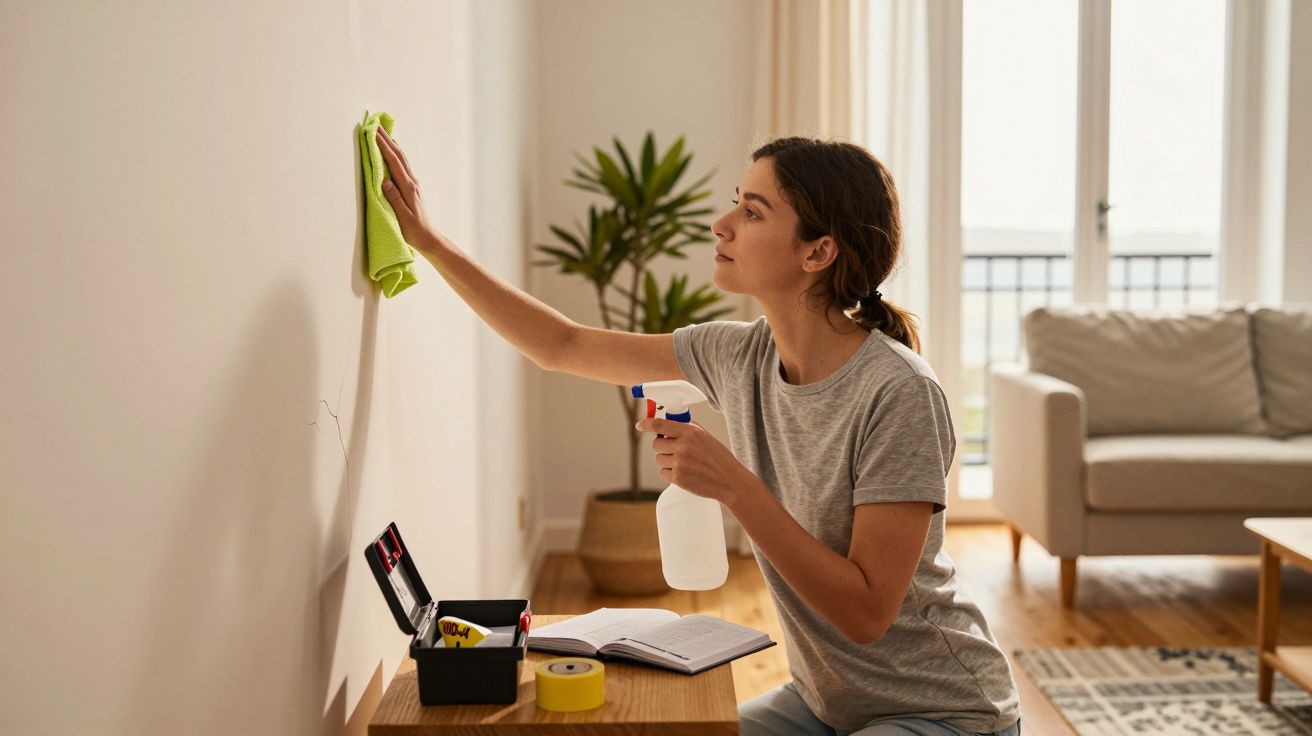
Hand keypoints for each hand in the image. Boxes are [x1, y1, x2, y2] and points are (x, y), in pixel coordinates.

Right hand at [375, 126, 438, 253]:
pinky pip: (403, 166)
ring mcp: (413, 184)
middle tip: (375, 125)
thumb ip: (394, 199)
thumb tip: (385, 181)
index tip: (373, 133)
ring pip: (402, 159)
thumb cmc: (414, 231)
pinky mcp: (412, 187)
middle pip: (398, 156)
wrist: (429, 238)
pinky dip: (397, 154)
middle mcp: (412, 182)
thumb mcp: (402, 217)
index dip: (383, 147)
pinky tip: (394, 152)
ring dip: (392, 145)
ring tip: (384, 132)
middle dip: (386, 140)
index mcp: (408, 188)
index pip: (393, 163)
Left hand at [634, 417, 756, 506]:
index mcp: (690, 432)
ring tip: (683, 463)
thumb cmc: (719, 458)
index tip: (640, 425)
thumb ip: (689, 428)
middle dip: (661, 446)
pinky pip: (663, 472)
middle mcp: (683, 446)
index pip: (660, 425)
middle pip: (656, 443)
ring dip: (667, 461)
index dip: (647, 424)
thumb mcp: (706, 437)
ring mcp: (679, 463)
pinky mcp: (678, 478)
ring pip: (659, 459)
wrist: (729, 481)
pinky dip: (670, 473)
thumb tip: (671, 421)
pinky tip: (684, 473)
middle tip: (673, 450)